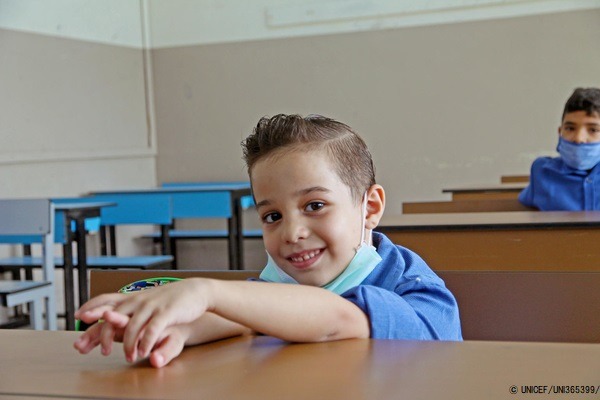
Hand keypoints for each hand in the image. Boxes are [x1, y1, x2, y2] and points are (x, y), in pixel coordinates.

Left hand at [74, 278, 211, 362]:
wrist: (195, 291)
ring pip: (132, 327)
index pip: (105, 299)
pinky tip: (145, 352)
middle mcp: (138, 300)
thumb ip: (130, 310)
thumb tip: (109, 317)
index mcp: (132, 297)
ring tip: (130, 357)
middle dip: (105, 335)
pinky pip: (151, 330)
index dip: (91, 307)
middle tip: (104, 351)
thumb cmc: (169, 300)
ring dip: (129, 345)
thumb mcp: (147, 302)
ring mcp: (151, 306)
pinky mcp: (166, 312)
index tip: (78, 317)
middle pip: (113, 316)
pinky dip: (145, 343)